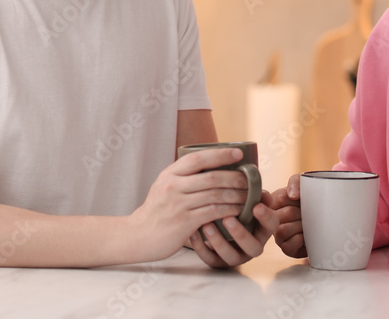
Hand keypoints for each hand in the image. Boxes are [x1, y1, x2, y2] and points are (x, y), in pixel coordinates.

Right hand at [129, 148, 250, 262]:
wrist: (137, 235)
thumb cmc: (157, 210)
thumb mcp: (164, 186)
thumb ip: (183, 177)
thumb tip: (214, 166)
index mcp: (169, 174)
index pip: (197, 158)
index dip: (220, 154)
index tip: (238, 154)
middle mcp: (173, 186)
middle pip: (211, 176)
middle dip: (235, 177)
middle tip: (250, 179)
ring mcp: (178, 204)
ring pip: (215, 194)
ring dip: (236, 194)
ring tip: (249, 195)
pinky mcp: (184, 222)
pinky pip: (212, 212)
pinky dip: (229, 210)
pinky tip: (239, 210)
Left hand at [189, 191, 278, 267]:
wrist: (219, 225)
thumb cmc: (236, 206)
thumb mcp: (245, 198)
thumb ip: (252, 191)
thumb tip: (255, 179)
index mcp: (262, 228)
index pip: (272, 225)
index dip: (266, 217)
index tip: (256, 206)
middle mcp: (252, 245)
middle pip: (253, 247)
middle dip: (241, 234)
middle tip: (228, 218)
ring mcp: (236, 255)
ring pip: (232, 256)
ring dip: (219, 242)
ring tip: (207, 225)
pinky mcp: (218, 262)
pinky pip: (211, 260)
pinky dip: (201, 247)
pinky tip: (193, 232)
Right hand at [268, 174, 305, 258]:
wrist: (327, 218)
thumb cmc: (311, 199)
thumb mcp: (303, 184)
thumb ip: (296, 182)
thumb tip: (293, 195)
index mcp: (273, 202)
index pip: (281, 198)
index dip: (296, 199)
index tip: (301, 199)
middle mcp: (271, 219)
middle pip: (286, 214)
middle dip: (301, 212)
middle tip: (307, 212)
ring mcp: (278, 235)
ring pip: (283, 230)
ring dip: (301, 226)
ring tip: (307, 223)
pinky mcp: (287, 249)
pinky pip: (287, 247)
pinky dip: (300, 240)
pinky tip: (306, 235)